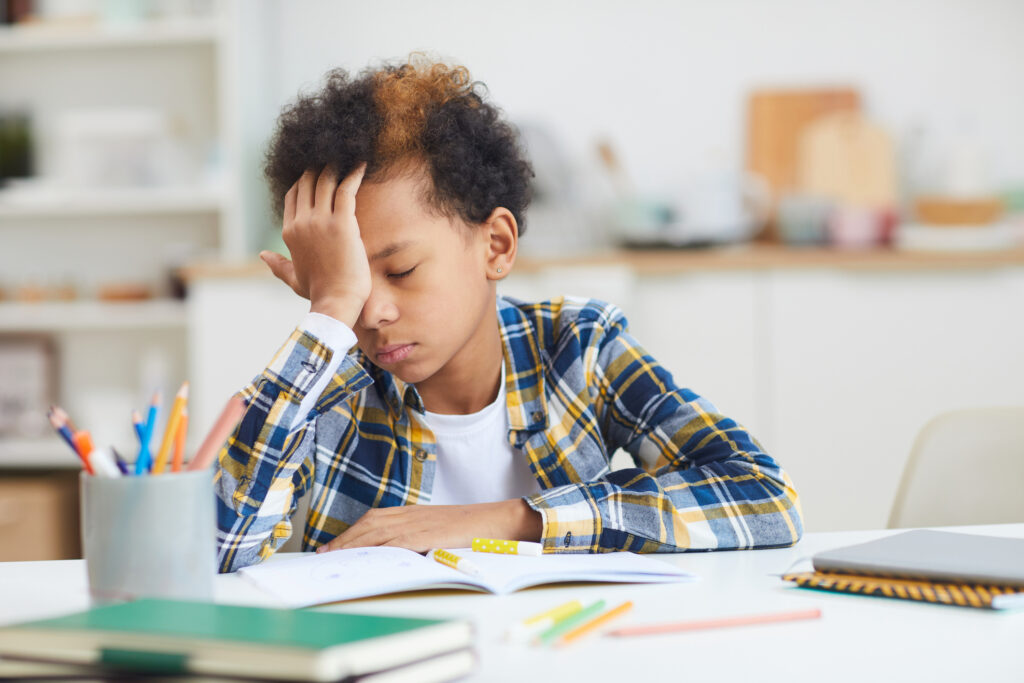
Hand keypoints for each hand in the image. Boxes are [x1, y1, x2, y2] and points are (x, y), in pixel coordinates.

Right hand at [260, 164, 370, 327]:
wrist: (336, 301)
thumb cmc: (318, 292)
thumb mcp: (293, 277)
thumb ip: (277, 264)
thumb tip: (262, 255)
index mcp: (290, 231)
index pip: (294, 194)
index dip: (305, 179)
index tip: (318, 171)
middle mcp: (301, 222)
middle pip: (308, 182)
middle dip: (321, 167)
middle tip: (336, 157)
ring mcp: (321, 221)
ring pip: (326, 181)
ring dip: (337, 166)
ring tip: (349, 156)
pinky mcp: (342, 223)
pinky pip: (347, 189)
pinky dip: (355, 174)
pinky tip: (362, 164)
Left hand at [316, 499, 542, 553]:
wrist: (497, 521)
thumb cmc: (471, 530)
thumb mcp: (438, 532)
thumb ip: (417, 539)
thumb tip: (395, 556)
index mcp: (414, 513)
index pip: (374, 519)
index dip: (351, 531)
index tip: (333, 544)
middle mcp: (412, 514)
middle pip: (370, 524)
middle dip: (344, 539)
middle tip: (323, 553)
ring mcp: (419, 523)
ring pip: (377, 531)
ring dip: (352, 544)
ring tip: (333, 556)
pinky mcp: (427, 534)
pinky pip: (396, 542)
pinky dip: (376, 549)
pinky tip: (363, 558)